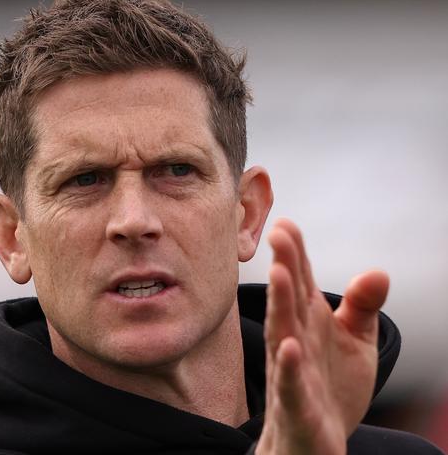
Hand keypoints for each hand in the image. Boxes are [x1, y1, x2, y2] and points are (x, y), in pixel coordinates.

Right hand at [255, 218, 388, 454]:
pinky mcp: (297, 405)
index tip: (286, 224)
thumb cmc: (330, 387)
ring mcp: (293, 371)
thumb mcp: (356, 341)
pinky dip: (289, 367)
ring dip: (280, 305)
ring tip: (279, 274)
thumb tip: (379, 271)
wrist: (315, 441)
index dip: (295, 254)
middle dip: (284, 267)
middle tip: (279, 236)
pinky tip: (290, 347)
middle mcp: (296, 339)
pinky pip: (291, 384)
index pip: (301, 281)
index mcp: (310, 321)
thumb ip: (363, 306)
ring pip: (284, 334)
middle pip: (289, 300)